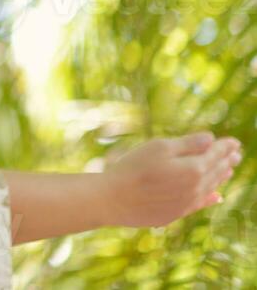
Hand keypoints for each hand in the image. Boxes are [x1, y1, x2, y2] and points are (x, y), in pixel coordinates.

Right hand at [101, 132, 242, 227]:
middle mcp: (197, 188)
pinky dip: (212, 198)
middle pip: (216, 171)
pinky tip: (217, 196)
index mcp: (194, 169)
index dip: (225, 146)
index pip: (216, 154)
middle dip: (227, 161)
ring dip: (221, 177)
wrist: (115, 199)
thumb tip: (210, 139)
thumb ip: (187, 144)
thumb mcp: (158, 147)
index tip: (235, 141)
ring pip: (211, 187)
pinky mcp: (177, 213)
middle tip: (236, 153)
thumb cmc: (133, 168)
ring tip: (229, 169)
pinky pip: (201, 204)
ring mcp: (188, 203)